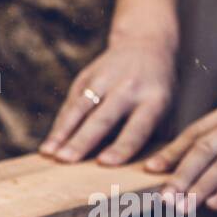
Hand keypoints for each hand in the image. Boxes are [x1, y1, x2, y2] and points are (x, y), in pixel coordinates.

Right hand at [41, 32, 176, 164]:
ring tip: (49, 154)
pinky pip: (70, 106)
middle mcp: (128, 87)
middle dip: (83, 140)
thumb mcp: (167, 107)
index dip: (122, 145)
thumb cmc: (157, 89)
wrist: (145, 43)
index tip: (105, 162)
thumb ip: (155, 136)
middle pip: (103, 118)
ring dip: (63, 133)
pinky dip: (59, 128)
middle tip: (67, 160)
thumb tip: (144, 172)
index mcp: (155, 99)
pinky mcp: (85, 78)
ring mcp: (104, 80)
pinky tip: (49, 146)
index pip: (138, 126)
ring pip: (80, 109)